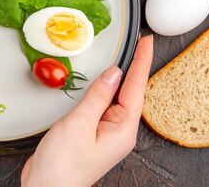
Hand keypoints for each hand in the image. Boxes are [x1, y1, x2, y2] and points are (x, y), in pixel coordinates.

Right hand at [21, 35, 153, 186]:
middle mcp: (118, 131)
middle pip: (130, 92)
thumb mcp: (80, 123)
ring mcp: (106, 133)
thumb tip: (113, 74)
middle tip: (139, 43)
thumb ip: (98, 96)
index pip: (136, 88)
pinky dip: (102, 90)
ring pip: (116, 98)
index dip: (141, 62)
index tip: (146, 43)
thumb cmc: (63, 166)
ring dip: (119, 77)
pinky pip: (102, 106)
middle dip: (135, 66)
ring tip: (125, 56)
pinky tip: (101, 82)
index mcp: (122, 129)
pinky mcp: (92, 133)